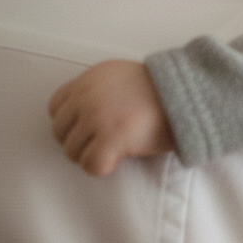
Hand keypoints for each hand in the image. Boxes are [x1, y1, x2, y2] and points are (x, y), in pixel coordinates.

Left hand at [48, 60, 175, 175]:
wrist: (187, 95)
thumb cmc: (160, 90)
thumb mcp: (120, 76)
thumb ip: (97, 89)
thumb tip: (80, 116)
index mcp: (90, 79)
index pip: (55, 107)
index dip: (71, 123)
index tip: (89, 129)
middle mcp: (88, 95)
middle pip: (60, 133)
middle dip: (80, 142)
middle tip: (103, 144)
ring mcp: (97, 116)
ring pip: (73, 152)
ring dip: (92, 155)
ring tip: (114, 149)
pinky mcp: (111, 138)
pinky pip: (90, 165)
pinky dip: (103, 167)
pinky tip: (119, 158)